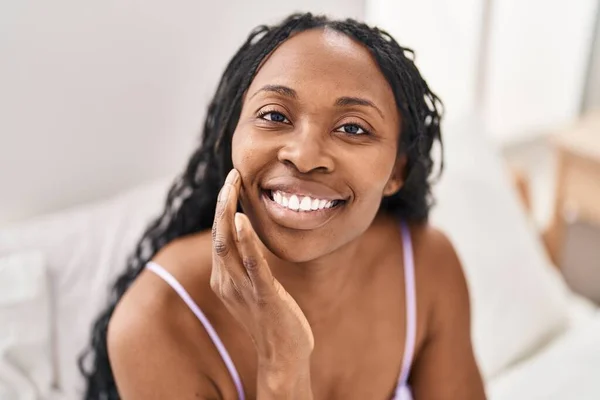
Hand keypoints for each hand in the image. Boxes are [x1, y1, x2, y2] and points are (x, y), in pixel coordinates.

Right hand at [210, 169, 314, 369]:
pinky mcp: (263, 296)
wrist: (283, 357)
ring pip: (227, 244)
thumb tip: (248, 240)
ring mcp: (242, 289)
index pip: (219, 235)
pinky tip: (243, 220)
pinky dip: (245, 241)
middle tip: (233, 174)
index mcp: (224, 278)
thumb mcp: (253, 289)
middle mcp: (226, 281)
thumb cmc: (272, 320)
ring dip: (229, 212)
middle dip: (223, 202)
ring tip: (233, 185)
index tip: (233, 181)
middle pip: (218, 234)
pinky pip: (252, 265)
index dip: (223, 207)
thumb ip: (247, 265)